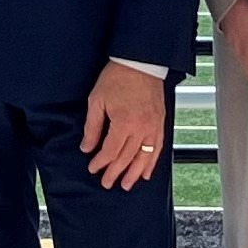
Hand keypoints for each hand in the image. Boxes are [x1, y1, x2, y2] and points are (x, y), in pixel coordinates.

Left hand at [81, 63, 166, 190]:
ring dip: (134, 173)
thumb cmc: (117, 77)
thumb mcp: (97, 100)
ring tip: (126, 184)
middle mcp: (141, 128)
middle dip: (115, 172)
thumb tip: (87, 147)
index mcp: (124, 123)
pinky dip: (152, 162)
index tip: (93, 168)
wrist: (140, 62)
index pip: (110, 151)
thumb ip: (92, 127)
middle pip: (126, 158)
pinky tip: (146, 172)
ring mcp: (153, 127)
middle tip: (107, 183)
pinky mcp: (160, 123)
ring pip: (144, 158)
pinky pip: (157, 148)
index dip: (100, 162)